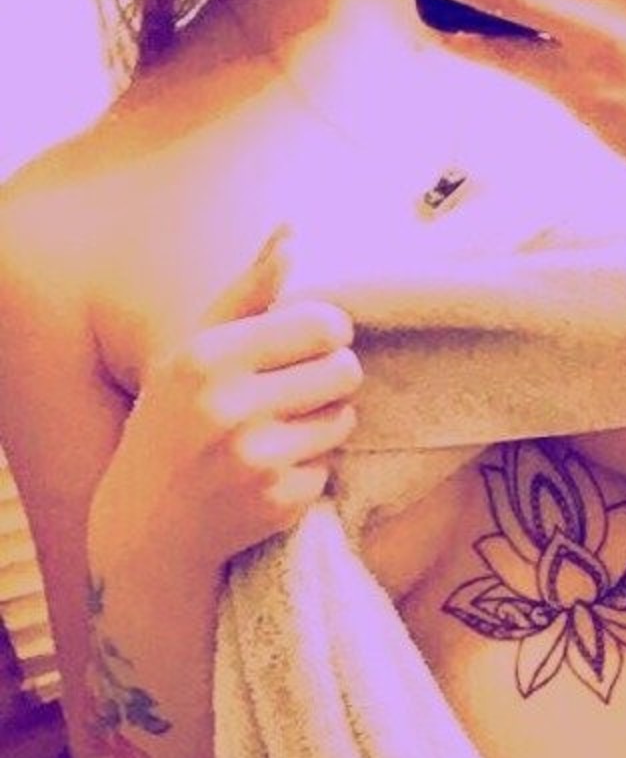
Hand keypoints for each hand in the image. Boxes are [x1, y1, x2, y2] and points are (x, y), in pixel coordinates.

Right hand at [88, 228, 363, 575]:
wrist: (147, 524)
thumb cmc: (175, 420)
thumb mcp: (194, 350)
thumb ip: (247, 292)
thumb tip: (293, 233)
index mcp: (208, 357)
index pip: (322, 325)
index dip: (330, 331)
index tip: (317, 340)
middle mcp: (230, 408)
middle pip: (345, 371)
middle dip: (332, 377)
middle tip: (302, 387)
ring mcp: (256, 460)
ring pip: (344, 420)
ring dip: (325, 423)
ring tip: (282, 429)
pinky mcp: (278, 502)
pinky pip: (330, 468)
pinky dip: (310, 469)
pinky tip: (271, 472)